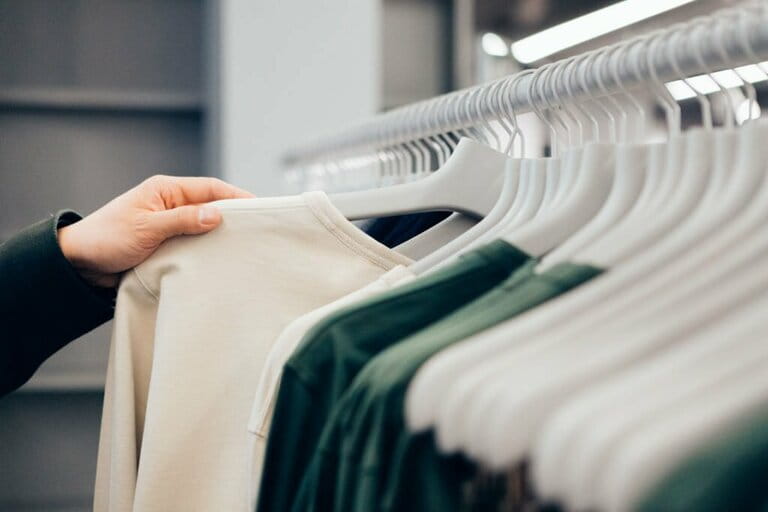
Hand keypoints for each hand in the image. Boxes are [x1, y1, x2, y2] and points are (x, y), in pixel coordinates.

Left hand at [58, 175, 253, 287]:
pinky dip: (207, 248)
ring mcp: (169, 222)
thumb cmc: (107, 239)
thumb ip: (183, 220)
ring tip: (244, 246)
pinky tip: (219, 258)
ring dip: (220, 234)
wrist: (79, 263)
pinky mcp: (167, 241)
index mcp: (166, 190)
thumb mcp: (147, 229)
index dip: (238, 196)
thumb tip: (218, 214)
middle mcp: (170, 203)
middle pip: (212, 205)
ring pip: (204, 225)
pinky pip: (194, 241)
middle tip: (258, 231)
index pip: (211, 188)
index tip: (260, 209)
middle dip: (234, 216)